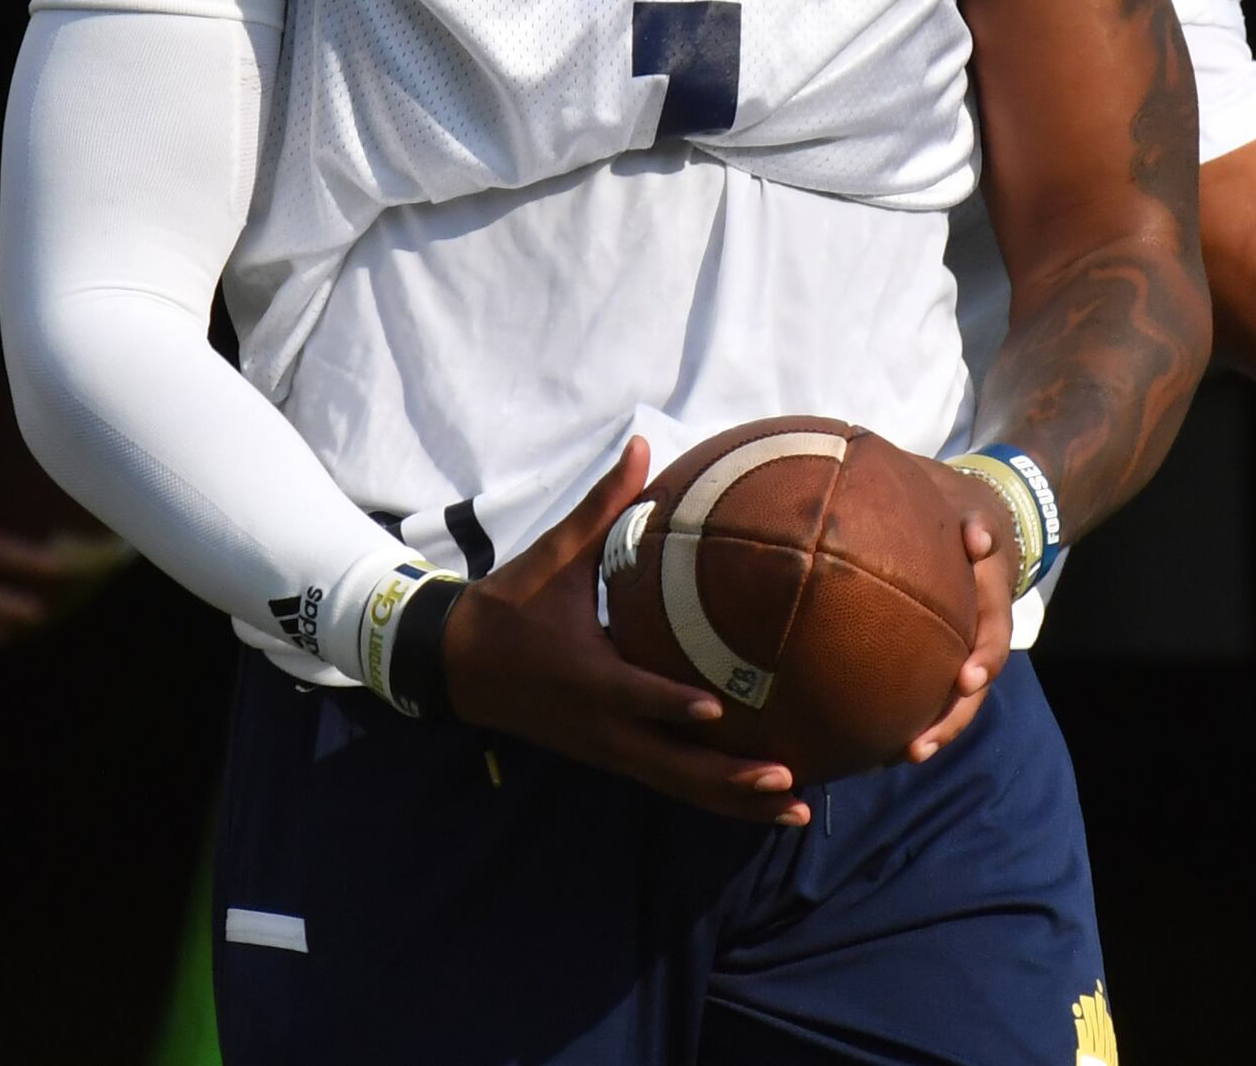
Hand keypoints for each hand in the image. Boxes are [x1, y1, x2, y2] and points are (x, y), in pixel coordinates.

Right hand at [441, 438, 806, 824]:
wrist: (459, 666)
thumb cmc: (513, 604)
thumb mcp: (554, 555)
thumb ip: (604, 506)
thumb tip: (643, 443)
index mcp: (586, 674)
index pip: (632, 695)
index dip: (669, 705)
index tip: (716, 710)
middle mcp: (600, 725)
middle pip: (670, 766)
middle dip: (728, 781)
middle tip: (788, 784)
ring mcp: (607, 749)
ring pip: (676, 787)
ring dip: (733, 802)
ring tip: (796, 812)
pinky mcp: (612, 758)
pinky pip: (668, 783)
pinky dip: (713, 797)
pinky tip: (760, 803)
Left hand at [903, 467, 1018, 764]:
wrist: (983, 509)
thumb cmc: (956, 499)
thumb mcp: (955, 490)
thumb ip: (954, 502)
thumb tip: (972, 535)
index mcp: (990, 580)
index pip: (994, 621)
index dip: (984, 654)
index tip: (966, 680)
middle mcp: (985, 615)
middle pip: (979, 672)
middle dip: (955, 711)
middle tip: (922, 742)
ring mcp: (969, 635)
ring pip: (963, 690)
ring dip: (941, 724)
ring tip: (907, 753)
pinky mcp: (949, 647)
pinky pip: (938, 684)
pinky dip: (923, 710)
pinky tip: (887, 739)